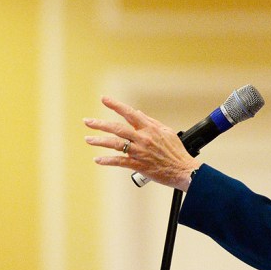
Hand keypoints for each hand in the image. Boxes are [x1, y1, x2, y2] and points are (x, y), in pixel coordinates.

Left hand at [84, 96, 199, 190]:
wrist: (182, 170)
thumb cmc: (176, 151)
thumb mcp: (166, 131)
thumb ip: (150, 122)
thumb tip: (137, 113)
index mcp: (149, 128)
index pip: (129, 113)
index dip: (115, 105)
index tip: (104, 99)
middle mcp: (143, 138)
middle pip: (117, 128)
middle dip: (100, 124)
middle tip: (87, 122)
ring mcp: (139, 152)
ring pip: (115, 144)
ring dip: (99, 141)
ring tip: (88, 139)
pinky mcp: (138, 165)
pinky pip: (119, 161)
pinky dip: (107, 160)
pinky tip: (98, 159)